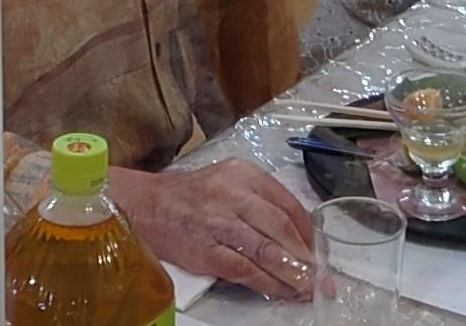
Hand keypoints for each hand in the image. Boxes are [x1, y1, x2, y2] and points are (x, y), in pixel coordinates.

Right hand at [112, 158, 313, 296]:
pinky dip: (266, 283)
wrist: (143, 204)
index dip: (309, 232)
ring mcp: (217, 222)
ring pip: (266, 250)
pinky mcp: (203, 249)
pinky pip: (243, 269)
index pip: (288, 204)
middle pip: (280, 227)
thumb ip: (259, 202)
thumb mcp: (228, 182)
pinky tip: (280, 291)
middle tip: (323, 278)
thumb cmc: (189, 196)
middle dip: (306, 256)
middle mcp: (232, 194)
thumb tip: (296, 235)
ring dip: (292, 273)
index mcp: (243, 174)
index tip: (319, 252)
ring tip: (308, 288)